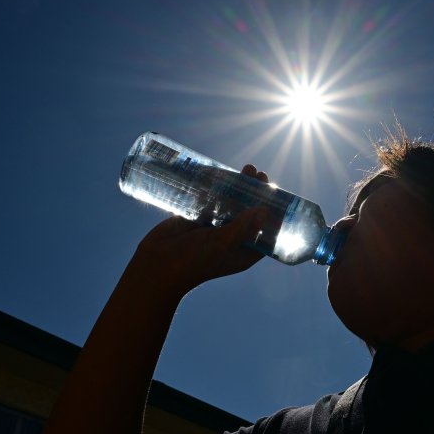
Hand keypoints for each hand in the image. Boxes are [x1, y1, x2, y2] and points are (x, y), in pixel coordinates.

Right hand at [121, 165, 271, 302]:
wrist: (156, 265)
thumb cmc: (192, 261)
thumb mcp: (222, 244)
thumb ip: (242, 227)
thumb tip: (265, 210)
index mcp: (243, 252)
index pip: (266, 232)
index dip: (274, 214)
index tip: (277, 195)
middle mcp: (231, 240)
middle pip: (249, 213)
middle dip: (256, 194)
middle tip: (260, 175)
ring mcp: (214, 229)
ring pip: (231, 204)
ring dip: (239, 187)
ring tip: (247, 168)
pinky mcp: (197, 219)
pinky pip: (212, 201)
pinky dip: (218, 188)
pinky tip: (223, 173)